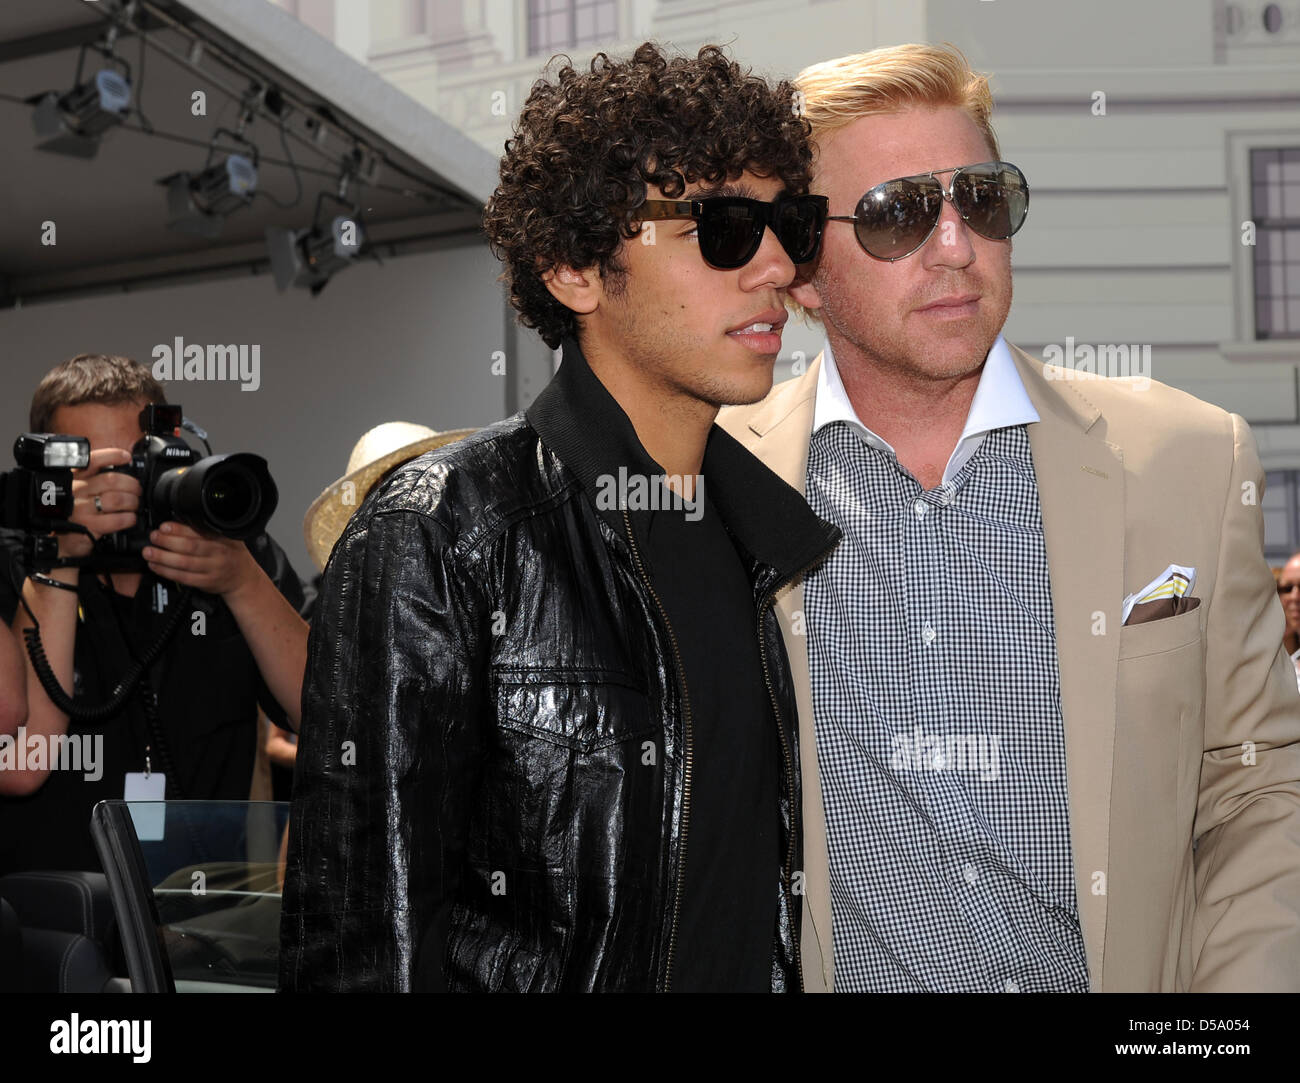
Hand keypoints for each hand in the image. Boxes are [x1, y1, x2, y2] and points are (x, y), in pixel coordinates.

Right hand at [60, 447, 140, 558]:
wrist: (60, 541)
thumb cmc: (74, 514)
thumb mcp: (79, 492)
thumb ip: (95, 480)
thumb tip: (123, 470)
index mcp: (74, 479)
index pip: (92, 461)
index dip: (112, 455)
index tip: (126, 457)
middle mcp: (75, 491)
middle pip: (111, 480)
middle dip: (131, 484)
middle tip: (137, 490)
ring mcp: (80, 509)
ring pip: (116, 499)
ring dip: (132, 502)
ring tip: (134, 505)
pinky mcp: (87, 526)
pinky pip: (116, 519)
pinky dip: (129, 518)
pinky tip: (130, 519)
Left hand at [142, 522, 258, 596]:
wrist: (244, 578)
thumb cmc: (231, 554)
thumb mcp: (226, 537)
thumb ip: (206, 530)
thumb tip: (177, 521)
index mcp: (221, 538)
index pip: (198, 532)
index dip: (179, 529)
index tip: (163, 526)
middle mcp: (218, 553)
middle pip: (190, 547)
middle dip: (167, 542)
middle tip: (153, 537)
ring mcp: (212, 569)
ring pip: (184, 564)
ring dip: (163, 558)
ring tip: (149, 552)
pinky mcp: (205, 583)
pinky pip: (183, 578)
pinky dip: (167, 572)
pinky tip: (156, 566)